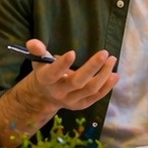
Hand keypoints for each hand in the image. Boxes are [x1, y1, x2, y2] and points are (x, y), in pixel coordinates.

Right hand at [0, 40, 116, 144]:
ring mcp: (71, 100)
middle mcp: (59, 92)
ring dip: (103, 75)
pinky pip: (96, 96)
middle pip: (77, 82)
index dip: (62, 64)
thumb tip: (32, 42)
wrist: (46, 95)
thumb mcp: (39, 61)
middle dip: (92, 68)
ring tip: (112, 60)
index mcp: (47, 79)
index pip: (54, 73)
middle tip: (104, 53)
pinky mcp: (81, 104)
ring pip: (90, 89)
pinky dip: (107, 87)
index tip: (72, 52)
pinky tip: (114, 75)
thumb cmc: (45, 72)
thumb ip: (38, 51)